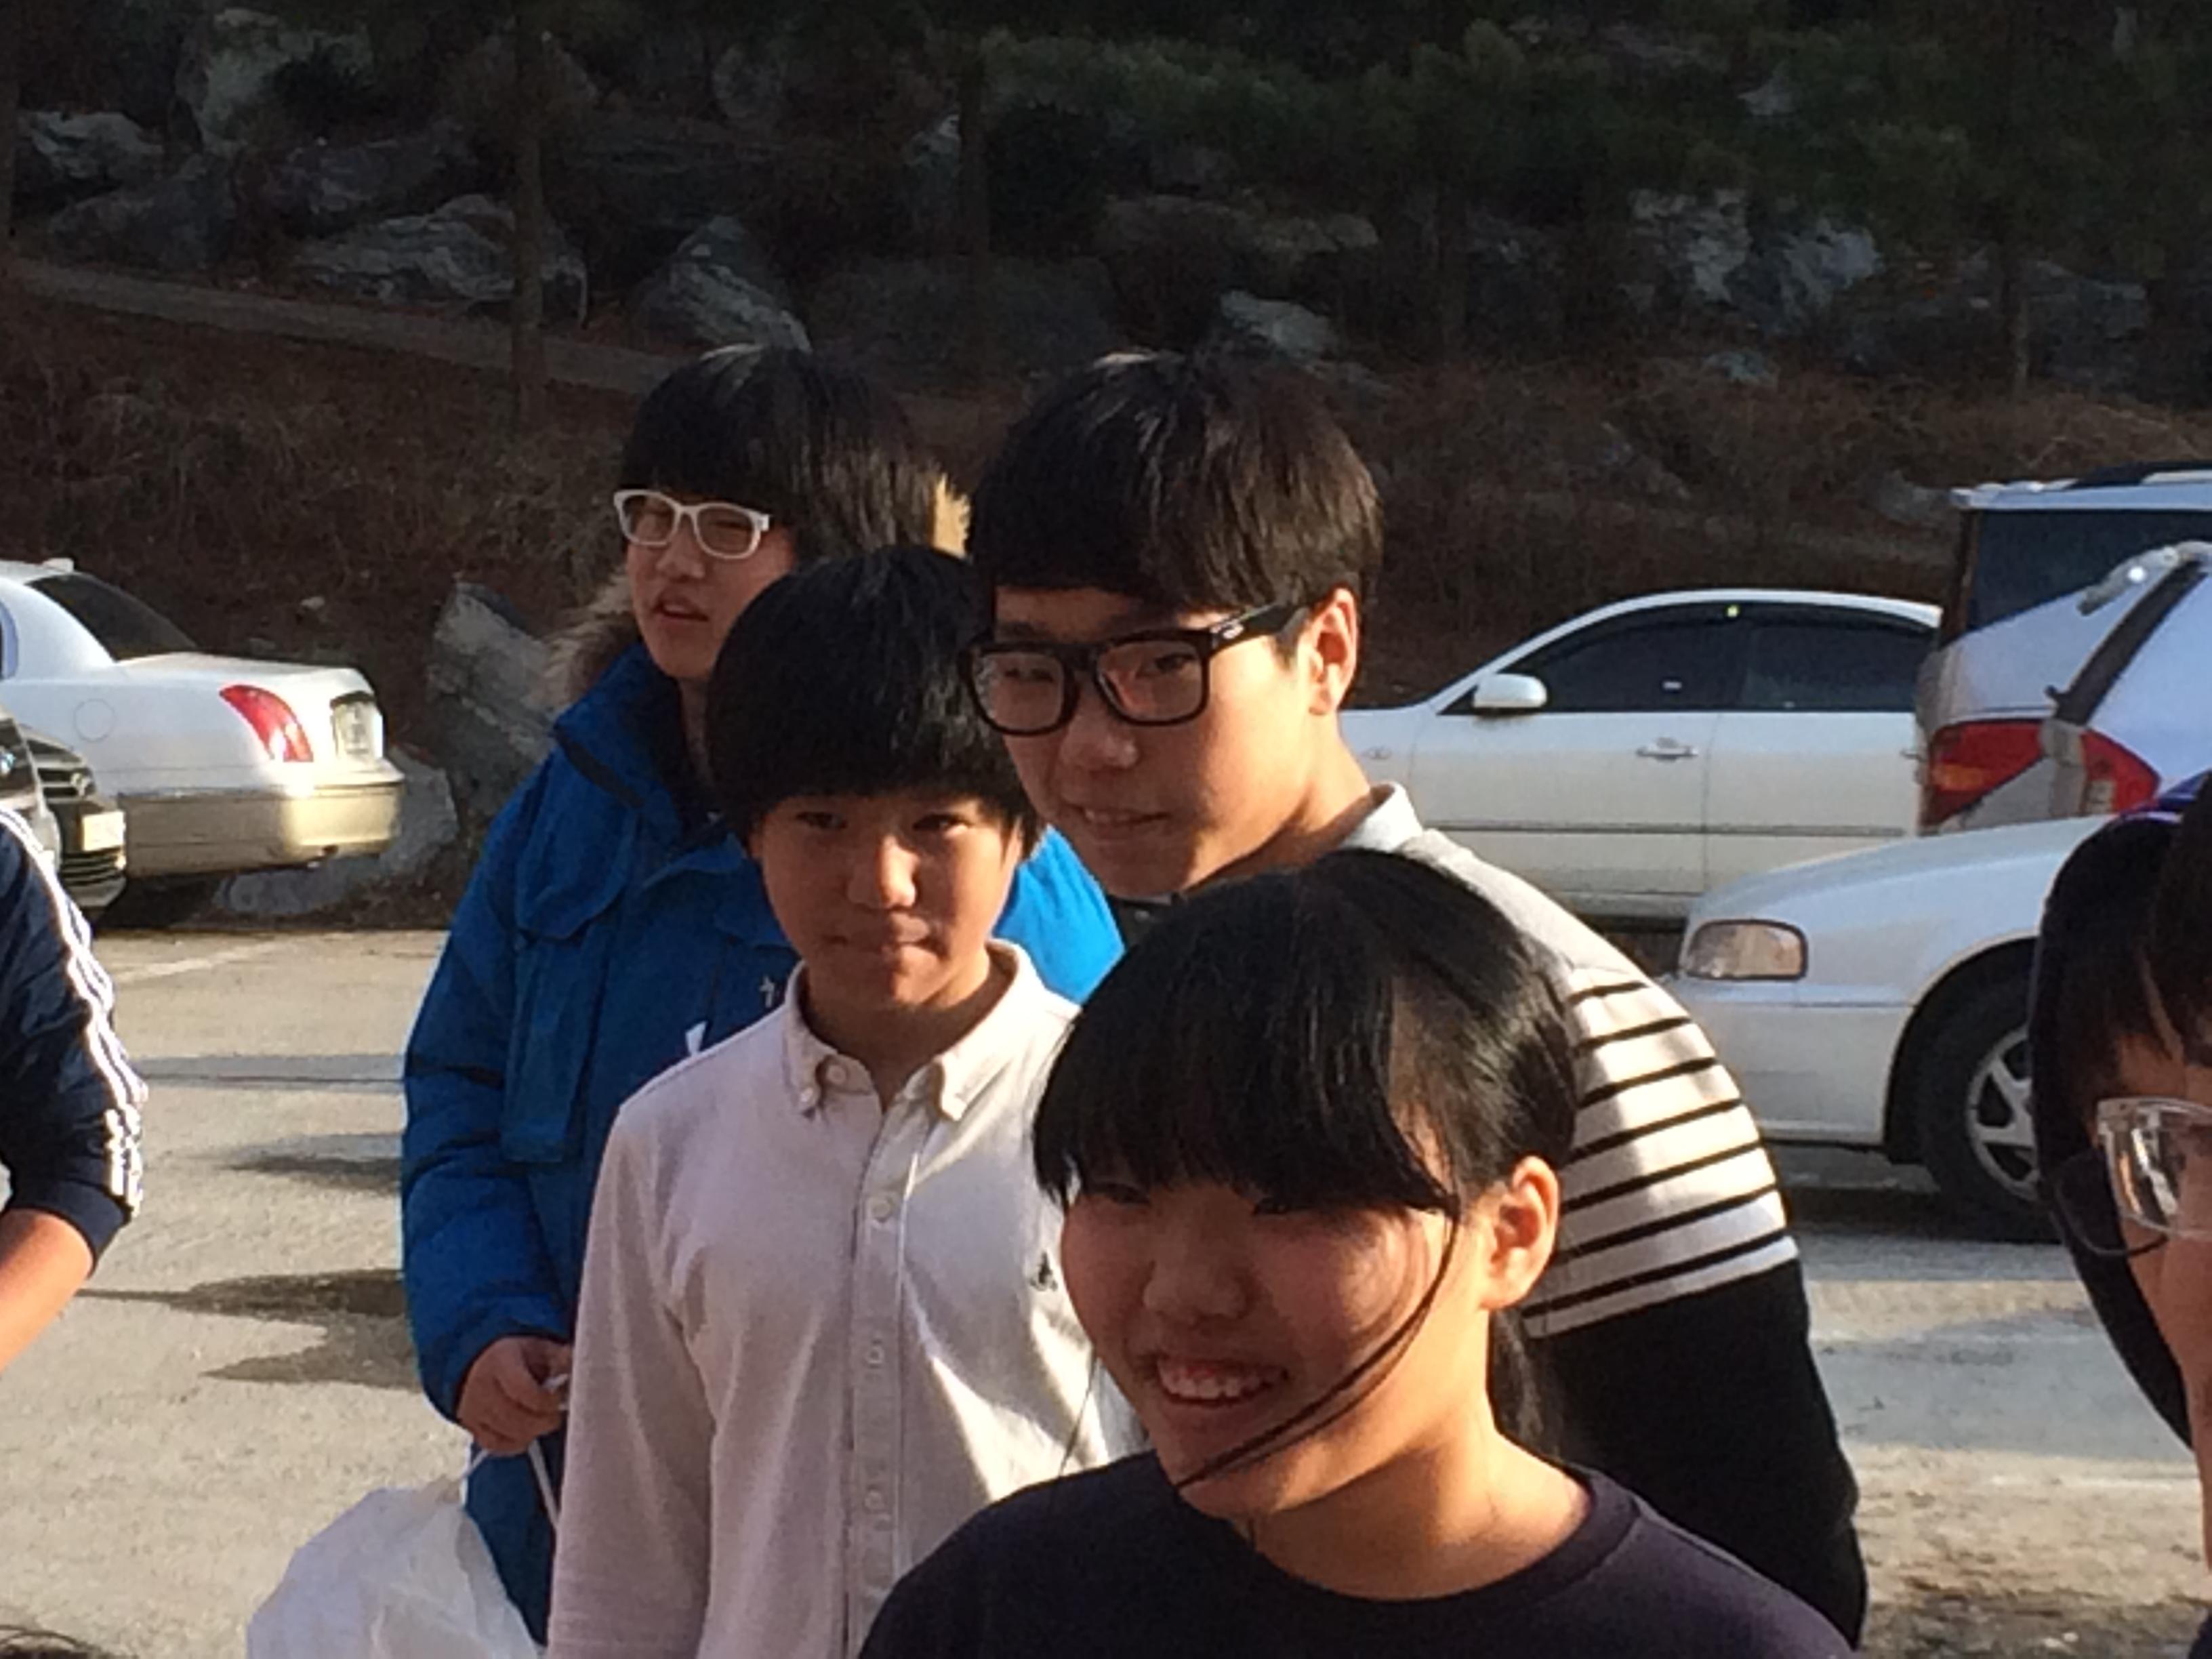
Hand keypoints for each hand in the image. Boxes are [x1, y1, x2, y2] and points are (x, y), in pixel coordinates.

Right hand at [457, 1335, 572, 1455]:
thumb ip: (562, 1359)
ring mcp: (473, 1409)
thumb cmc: (521, 1357)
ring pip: (508, 1434)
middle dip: (543, 1420)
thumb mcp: (542, 1349)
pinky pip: (496, 1446)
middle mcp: (480, 1386)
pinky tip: (528, 1430)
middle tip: (556, 1414)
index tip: (559, 1399)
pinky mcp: (471, 1426)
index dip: (545, 1400)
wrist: (486, 1362)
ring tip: (543, 1418)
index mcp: (500, 1360)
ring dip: (533, 1432)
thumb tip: (582, 1369)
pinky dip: (516, 1443)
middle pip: (515, 1417)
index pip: (521, 1389)